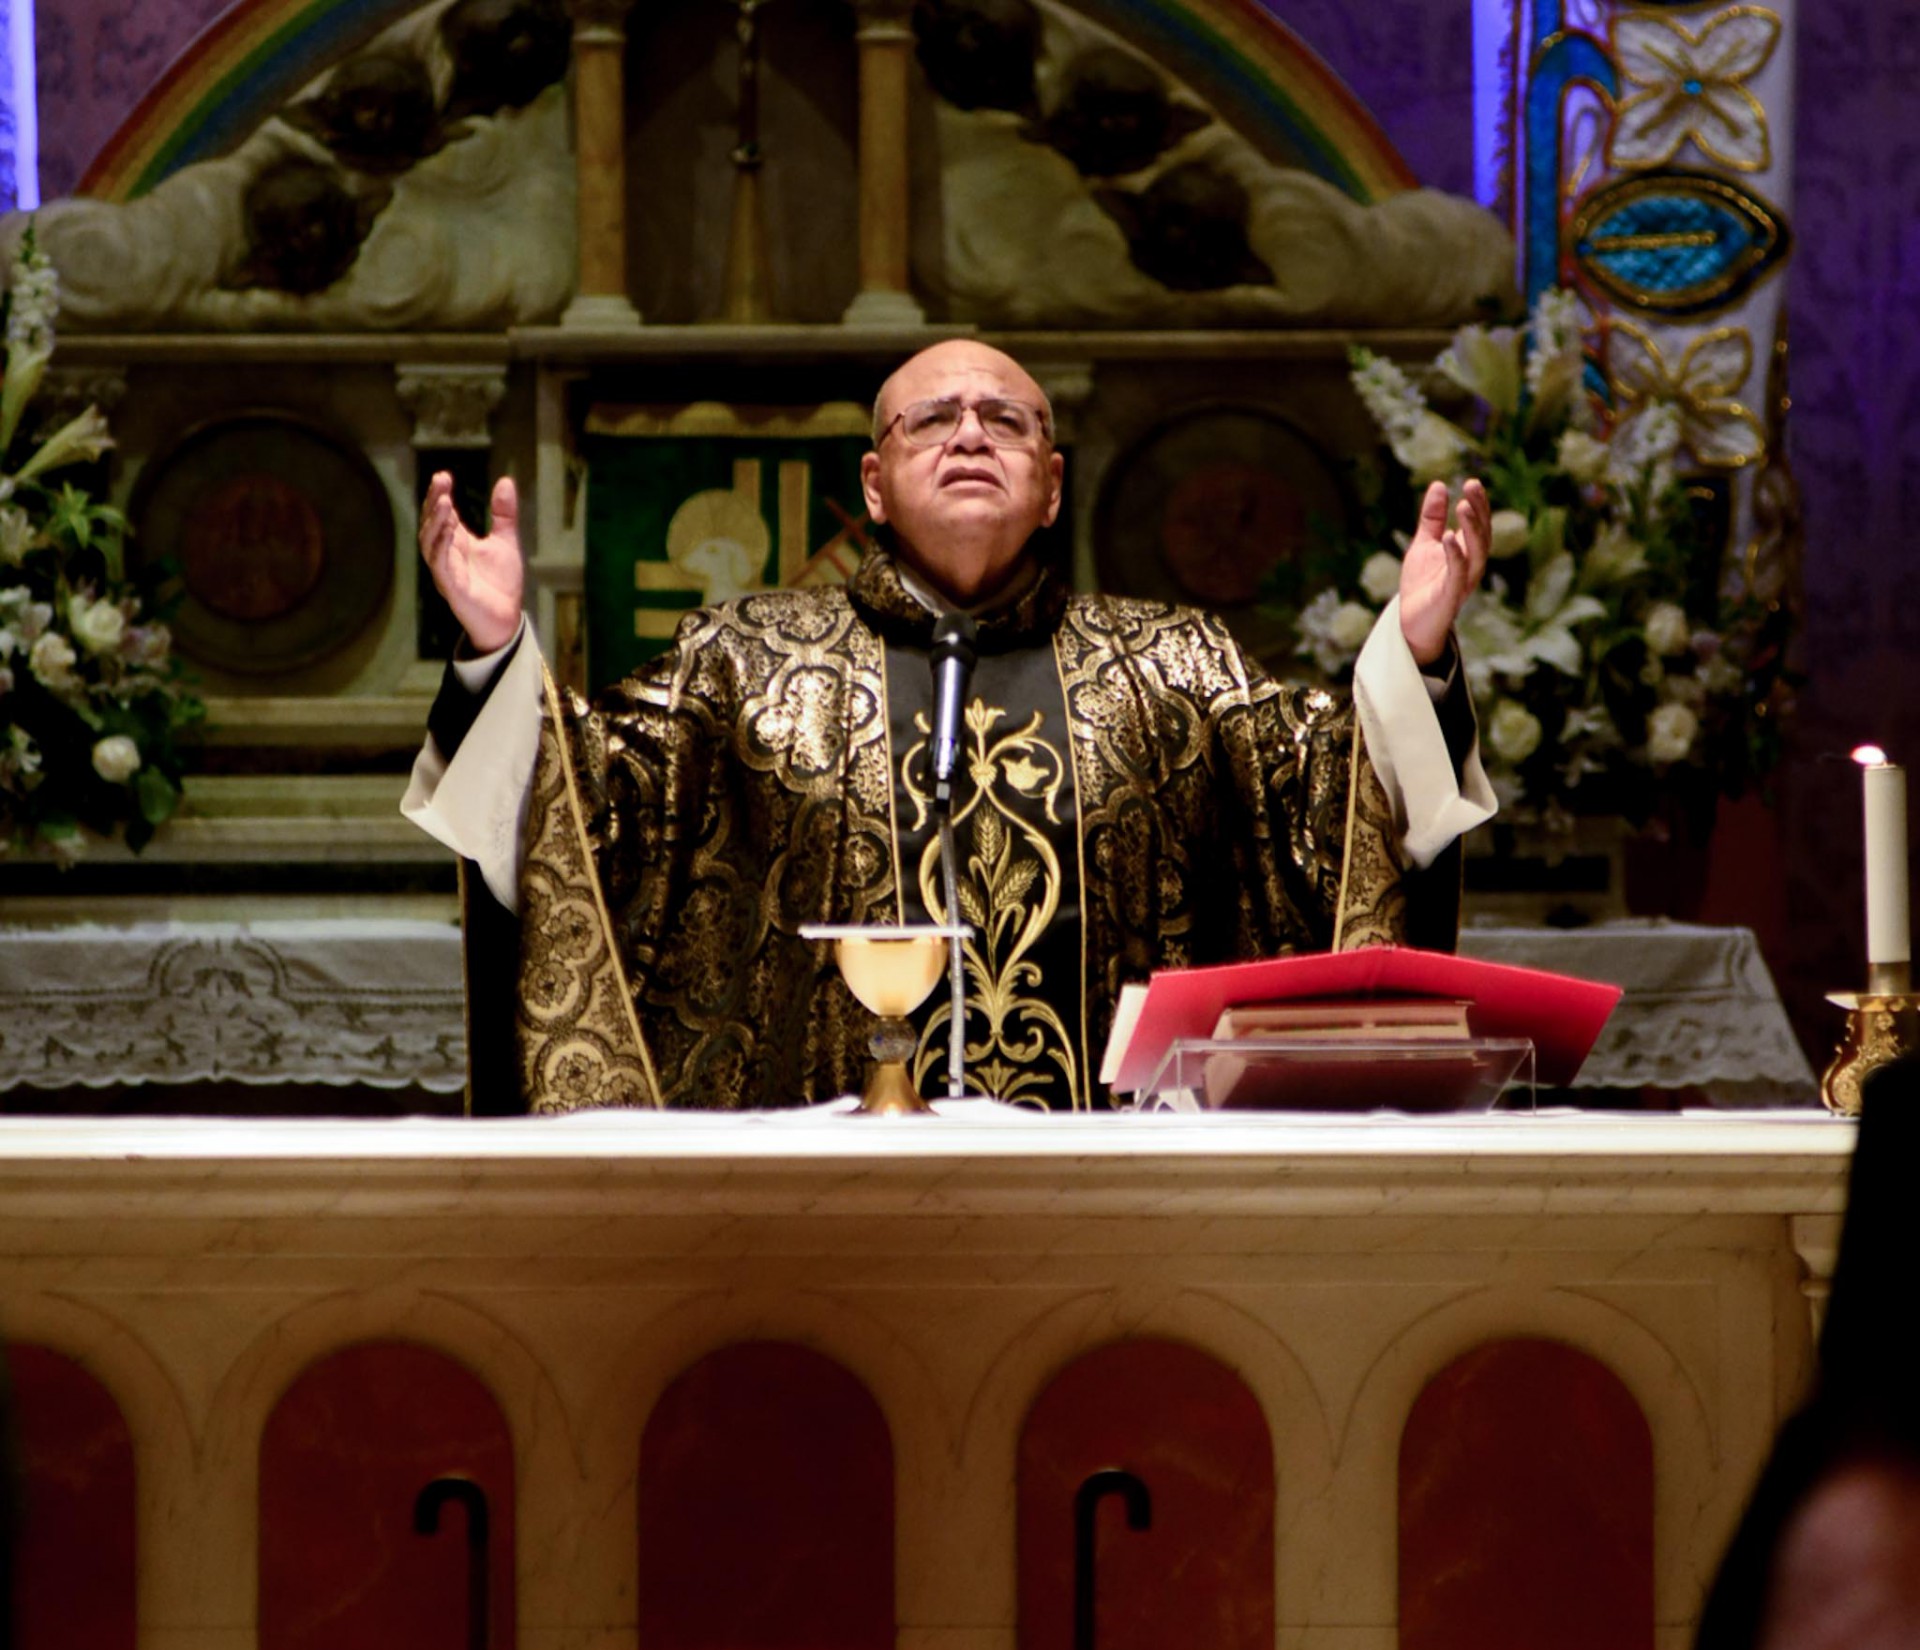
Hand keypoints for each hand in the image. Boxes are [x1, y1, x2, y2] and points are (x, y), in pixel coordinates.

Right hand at [418, 471, 524, 654]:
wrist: (507, 619)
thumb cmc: (501, 583)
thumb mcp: (506, 541)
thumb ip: (504, 514)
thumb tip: (505, 480)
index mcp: (456, 542)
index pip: (442, 514)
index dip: (440, 495)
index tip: (444, 476)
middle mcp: (446, 554)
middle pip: (431, 524)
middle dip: (434, 502)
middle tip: (441, 481)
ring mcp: (446, 571)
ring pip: (430, 543)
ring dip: (436, 521)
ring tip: (445, 502)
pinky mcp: (451, 587)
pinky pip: (440, 565)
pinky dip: (441, 546)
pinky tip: (448, 529)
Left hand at [1398, 477, 1489, 666]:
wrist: (1410, 623)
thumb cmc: (1422, 584)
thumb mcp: (1424, 545)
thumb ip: (1432, 518)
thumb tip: (1439, 484)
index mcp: (1467, 552)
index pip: (1478, 524)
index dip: (1478, 504)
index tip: (1472, 482)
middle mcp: (1471, 566)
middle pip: (1482, 535)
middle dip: (1479, 511)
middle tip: (1472, 487)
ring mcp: (1463, 582)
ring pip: (1476, 553)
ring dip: (1472, 529)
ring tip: (1463, 506)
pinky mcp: (1450, 596)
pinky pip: (1458, 574)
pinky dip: (1455, 555)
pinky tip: (1448, 536)